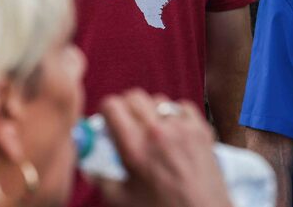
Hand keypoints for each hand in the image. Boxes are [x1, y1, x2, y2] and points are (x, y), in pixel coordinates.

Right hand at [96, 89, 231, 206]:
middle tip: (125, 125)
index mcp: (134, 147)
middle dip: (126, 108)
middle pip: (135, 96)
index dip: (106, 112)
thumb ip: (101, 177)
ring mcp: (182, 128)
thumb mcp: (120, 199)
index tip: (107, 122)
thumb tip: (90, 163)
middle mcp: (158, 131)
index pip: (112, 106)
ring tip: (150, 132)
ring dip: (150, 111)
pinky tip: (172, 132)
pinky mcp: (201, 129)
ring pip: (159, 100)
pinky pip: (183, 107)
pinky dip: (175, 115)